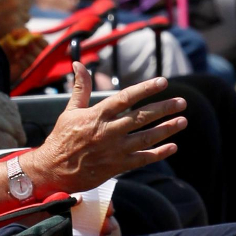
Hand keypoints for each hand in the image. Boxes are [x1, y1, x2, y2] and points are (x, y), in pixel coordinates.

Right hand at [28, 63, 186, 190]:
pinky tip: (172, 147)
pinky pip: (142, 159)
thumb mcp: (70, 111)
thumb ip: (80, 88)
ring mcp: (114, 150)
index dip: (145, 89)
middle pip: (141, 117)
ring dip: (166, 129)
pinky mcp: (116, 167)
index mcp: (97, 115)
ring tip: (182, 121)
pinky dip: (158, 153)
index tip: (162, 82)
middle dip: (164, 109)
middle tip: (182, 102)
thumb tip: (78, 65)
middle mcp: (108, 131)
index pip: (126, 98)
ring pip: (146, 138)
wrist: (53, 170)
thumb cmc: (61, 138)